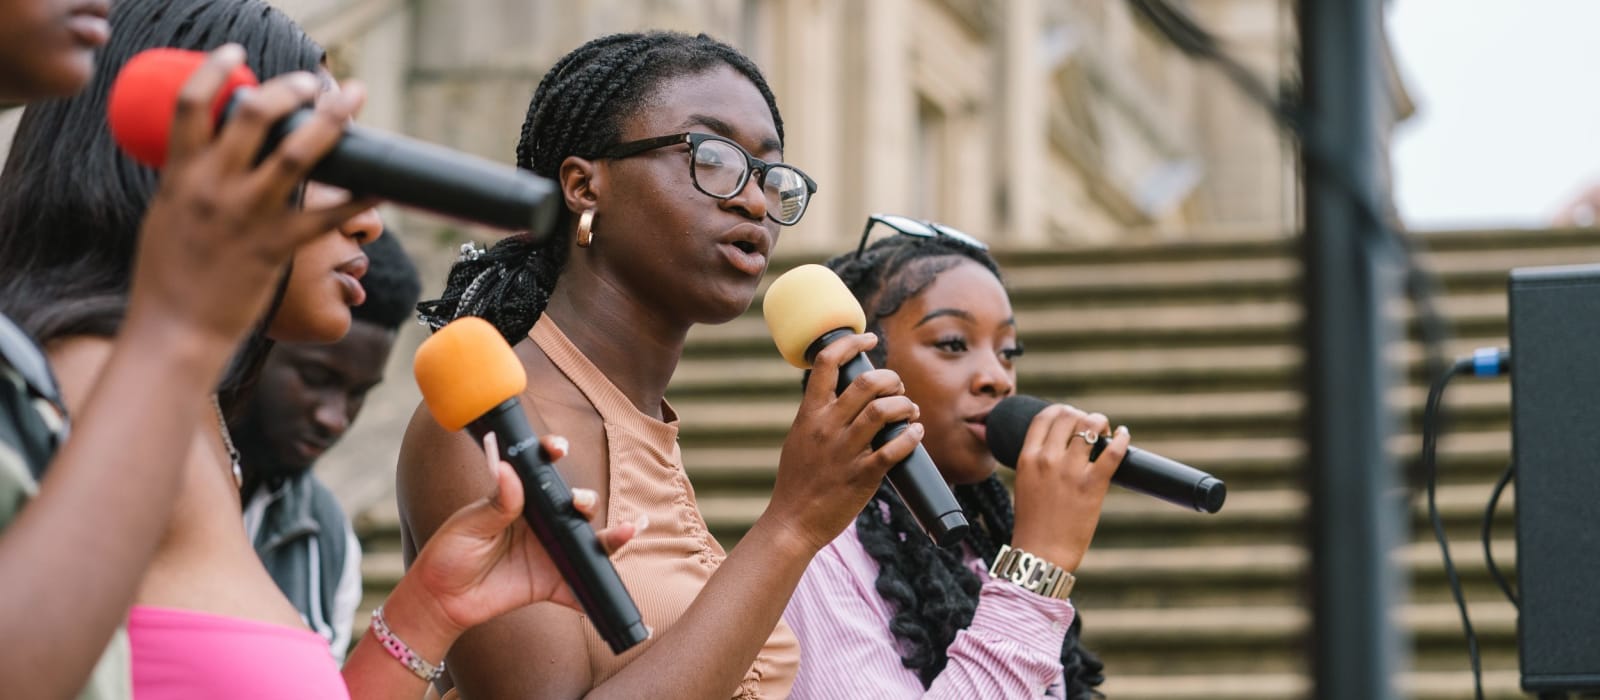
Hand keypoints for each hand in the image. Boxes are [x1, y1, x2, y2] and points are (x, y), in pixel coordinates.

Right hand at [123, 44, 377, 355]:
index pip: (191, 105)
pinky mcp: (279, 247)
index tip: (235, 54)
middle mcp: (216, 187)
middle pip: (254, 116)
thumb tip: (209, 156)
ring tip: (351, 100)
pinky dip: (361, 196)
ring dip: (330, 121)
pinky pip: (329, 215)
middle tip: (313, 80)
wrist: (174, 330)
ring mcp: (249, 215)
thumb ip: (189, 181)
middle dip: (289, 89)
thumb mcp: (167, 214)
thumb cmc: (168, 276)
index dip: (213, 70)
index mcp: (181, 175)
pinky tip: (382, 181)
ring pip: (298, 154)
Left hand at [406, 432, 639, 636]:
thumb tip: (509, 470)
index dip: (553, 454)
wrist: (441, 598)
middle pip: (575, 506)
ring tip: (629, 530)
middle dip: (585, 499)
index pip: (542, 470)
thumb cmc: (451, 552)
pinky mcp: (551, 583)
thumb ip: (496, 502)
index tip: (557, 448)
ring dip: (612, 537)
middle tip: (577, 502)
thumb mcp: (469, 523)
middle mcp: (541, 524)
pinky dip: (597, 591)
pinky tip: (610, 588)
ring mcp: (550, 553)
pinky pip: (580, 588)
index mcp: (521, 500)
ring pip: (589, 542)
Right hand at [766, 333, 921, 552]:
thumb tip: (840, 396)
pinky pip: (894, 449)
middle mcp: (827, 428)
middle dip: (891, 378)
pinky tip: (916, 434)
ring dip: (905, 405)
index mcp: (809, 414)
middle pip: (867, 382)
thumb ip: (818, 416)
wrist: (793, 522)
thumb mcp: (799, 438)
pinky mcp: (863, 475)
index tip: (868, 338)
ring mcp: (846, 451)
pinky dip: (911, 437)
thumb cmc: (797, 482)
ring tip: (909, 410)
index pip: (827, 363)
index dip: (851, 343)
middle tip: (897, 388)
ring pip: (884, 411)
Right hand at [1009, 404, 1129, 572]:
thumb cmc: (1033, 524)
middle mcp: (1047, 459)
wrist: (1041, 554)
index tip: (1071, 417)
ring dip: (1101, 423)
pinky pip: (1112, 451)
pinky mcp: (1092, 485)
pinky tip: (1124, 436)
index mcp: (1027, 458)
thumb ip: (1038, 463)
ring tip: (1106, 432)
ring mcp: (1070, 471)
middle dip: (1083, 415)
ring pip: (1090, 425)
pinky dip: (1122, 439)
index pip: (1044, 417)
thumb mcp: (1025, 484)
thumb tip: (1058, 448)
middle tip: (1092, 428)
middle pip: (1068, 415)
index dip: (1061, 410)